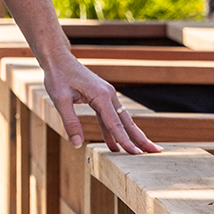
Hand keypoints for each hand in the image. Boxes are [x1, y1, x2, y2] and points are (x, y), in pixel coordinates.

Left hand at [44, 54, 159, 155]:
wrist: (58, 59)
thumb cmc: (58, 77)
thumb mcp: (60, 100)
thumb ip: (70, 122)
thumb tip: (77, 144)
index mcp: (101, 96)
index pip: (115, 124)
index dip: (125, 141)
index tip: (136, 154)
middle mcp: (109, 95)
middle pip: (127, 121)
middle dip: (141, 138)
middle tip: (155, 152)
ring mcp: (107, 95)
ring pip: (122, 120)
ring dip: (131, 135)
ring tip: (141, 151)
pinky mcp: (101, 97)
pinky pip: (110, 117)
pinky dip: (114, 131)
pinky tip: (115, 145)